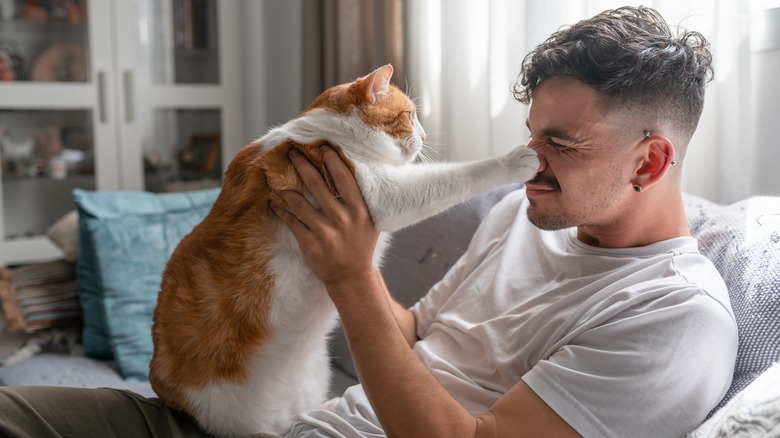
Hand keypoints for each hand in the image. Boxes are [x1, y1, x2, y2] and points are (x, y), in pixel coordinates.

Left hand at [271, 146, 379, 287]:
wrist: (351, 276)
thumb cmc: (360, 244)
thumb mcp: (369, 221)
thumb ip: (359, 199)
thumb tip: (347, 172)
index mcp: (359, 210)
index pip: (344, 178)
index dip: (332, 160)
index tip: (322, 146)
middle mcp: (343, 219)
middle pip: (317, 184)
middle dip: (302, 165)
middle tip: (292, 152)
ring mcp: (325, 232)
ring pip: (299, 202)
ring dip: (284, 187)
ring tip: (274, 176)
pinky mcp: (310, 243)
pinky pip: (291, 221)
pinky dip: (280, 210)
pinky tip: (273, 202)